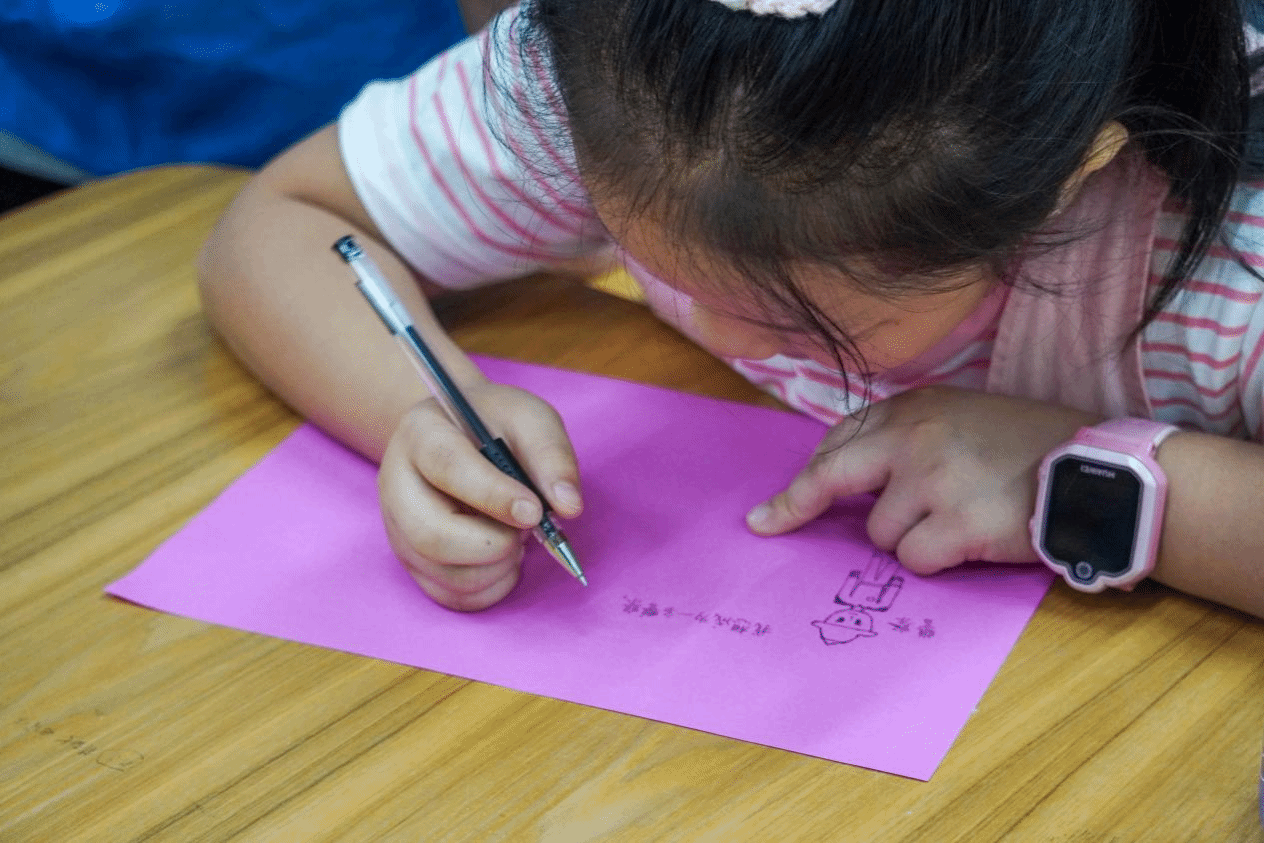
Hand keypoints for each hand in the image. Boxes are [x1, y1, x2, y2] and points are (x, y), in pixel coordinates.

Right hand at [377, 379, 581, 610]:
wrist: (457, 437)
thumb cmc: (494, 426)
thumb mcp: (528, 418)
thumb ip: (550, 454)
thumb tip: (568, 506)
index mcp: (421, 434)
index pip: (448, 467)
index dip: (494, 495)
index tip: (534, 512)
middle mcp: (398, 486)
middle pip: (431, 536)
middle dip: (494, 544)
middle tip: (528, 527)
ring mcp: (398, 530)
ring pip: (444, 574)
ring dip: (498, 567)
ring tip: (516, 536)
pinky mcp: (412, 563)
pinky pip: (451, 596)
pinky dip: (491, 587)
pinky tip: (504, 557)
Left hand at [746, 387, 1099, 574]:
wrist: (1098, 470)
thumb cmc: (1033, 446)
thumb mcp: (966, 417)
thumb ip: (909, 437)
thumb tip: (849, 477)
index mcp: (916, 408)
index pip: (841, 440)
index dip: (811, 475)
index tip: (777, 503)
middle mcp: (916, 437)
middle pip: (832, 476)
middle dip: (795, 505)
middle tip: (767, 525)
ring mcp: (934, 480)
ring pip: (880, 533)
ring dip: (908, 539)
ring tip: (958, 522)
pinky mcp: (957, 525)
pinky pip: (914, 561)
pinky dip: (935, 562)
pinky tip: (971, 544)